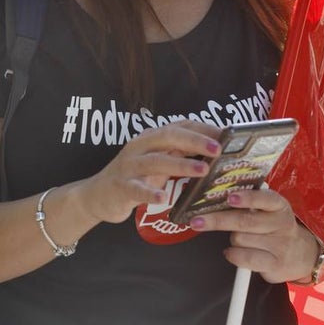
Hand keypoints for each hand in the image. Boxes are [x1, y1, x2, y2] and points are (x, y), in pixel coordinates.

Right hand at [75, 123, 221, 224]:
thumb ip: (179, 153)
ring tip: (202, 170)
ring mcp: (129, 166)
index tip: (227, 135)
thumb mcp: (158, 161)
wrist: (96, 195)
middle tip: (218, 149)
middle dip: (195, 140)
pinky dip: (150, 192)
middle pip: (168, 136)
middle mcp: (140, 147)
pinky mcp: (121, 187)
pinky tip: (162, 198)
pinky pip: (136, 189)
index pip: (180, 126)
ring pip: (155, 160)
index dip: (203, 129)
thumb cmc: (134, 177)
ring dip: (181, 165)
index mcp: (151, 138)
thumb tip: (214, 148)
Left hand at [188, 188, 318, 283]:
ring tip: (238, 239)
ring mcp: (280, 245)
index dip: (247, 198)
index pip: (265, 199)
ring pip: (241, 240)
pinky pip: (245, 259)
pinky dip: (233, 255)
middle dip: (218, 220)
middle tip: (197, 221)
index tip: (230, 197)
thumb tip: (219, 195)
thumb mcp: (269, 211)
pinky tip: (232, 252)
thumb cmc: (275, 227)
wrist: (302, 254)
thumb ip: (250, 202)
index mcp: (279, 206)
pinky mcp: (274, 264)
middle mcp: (281, 224)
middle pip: (245, 221)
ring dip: (232, 239)